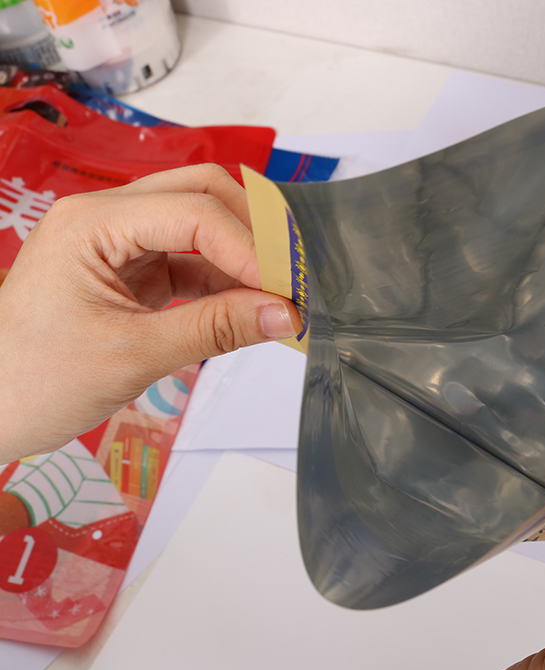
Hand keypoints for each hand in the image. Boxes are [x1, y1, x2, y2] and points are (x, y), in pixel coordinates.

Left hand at [0, 164, 301, 463]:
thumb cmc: (34, 381)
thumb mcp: (133, 355)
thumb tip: (286, 315)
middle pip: (201, 194)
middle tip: (290, 276)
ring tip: (280, 296)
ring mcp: (120, 244)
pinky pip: (192, 262)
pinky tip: (253, 307)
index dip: (249, 248)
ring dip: (243, 257)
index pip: (194, 212)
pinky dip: (227, 282)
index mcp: (91, 223)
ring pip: (201, 225)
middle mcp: (106, 219)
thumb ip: (215, 329)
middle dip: (252, 231)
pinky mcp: (132, 273)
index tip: (288, 290)